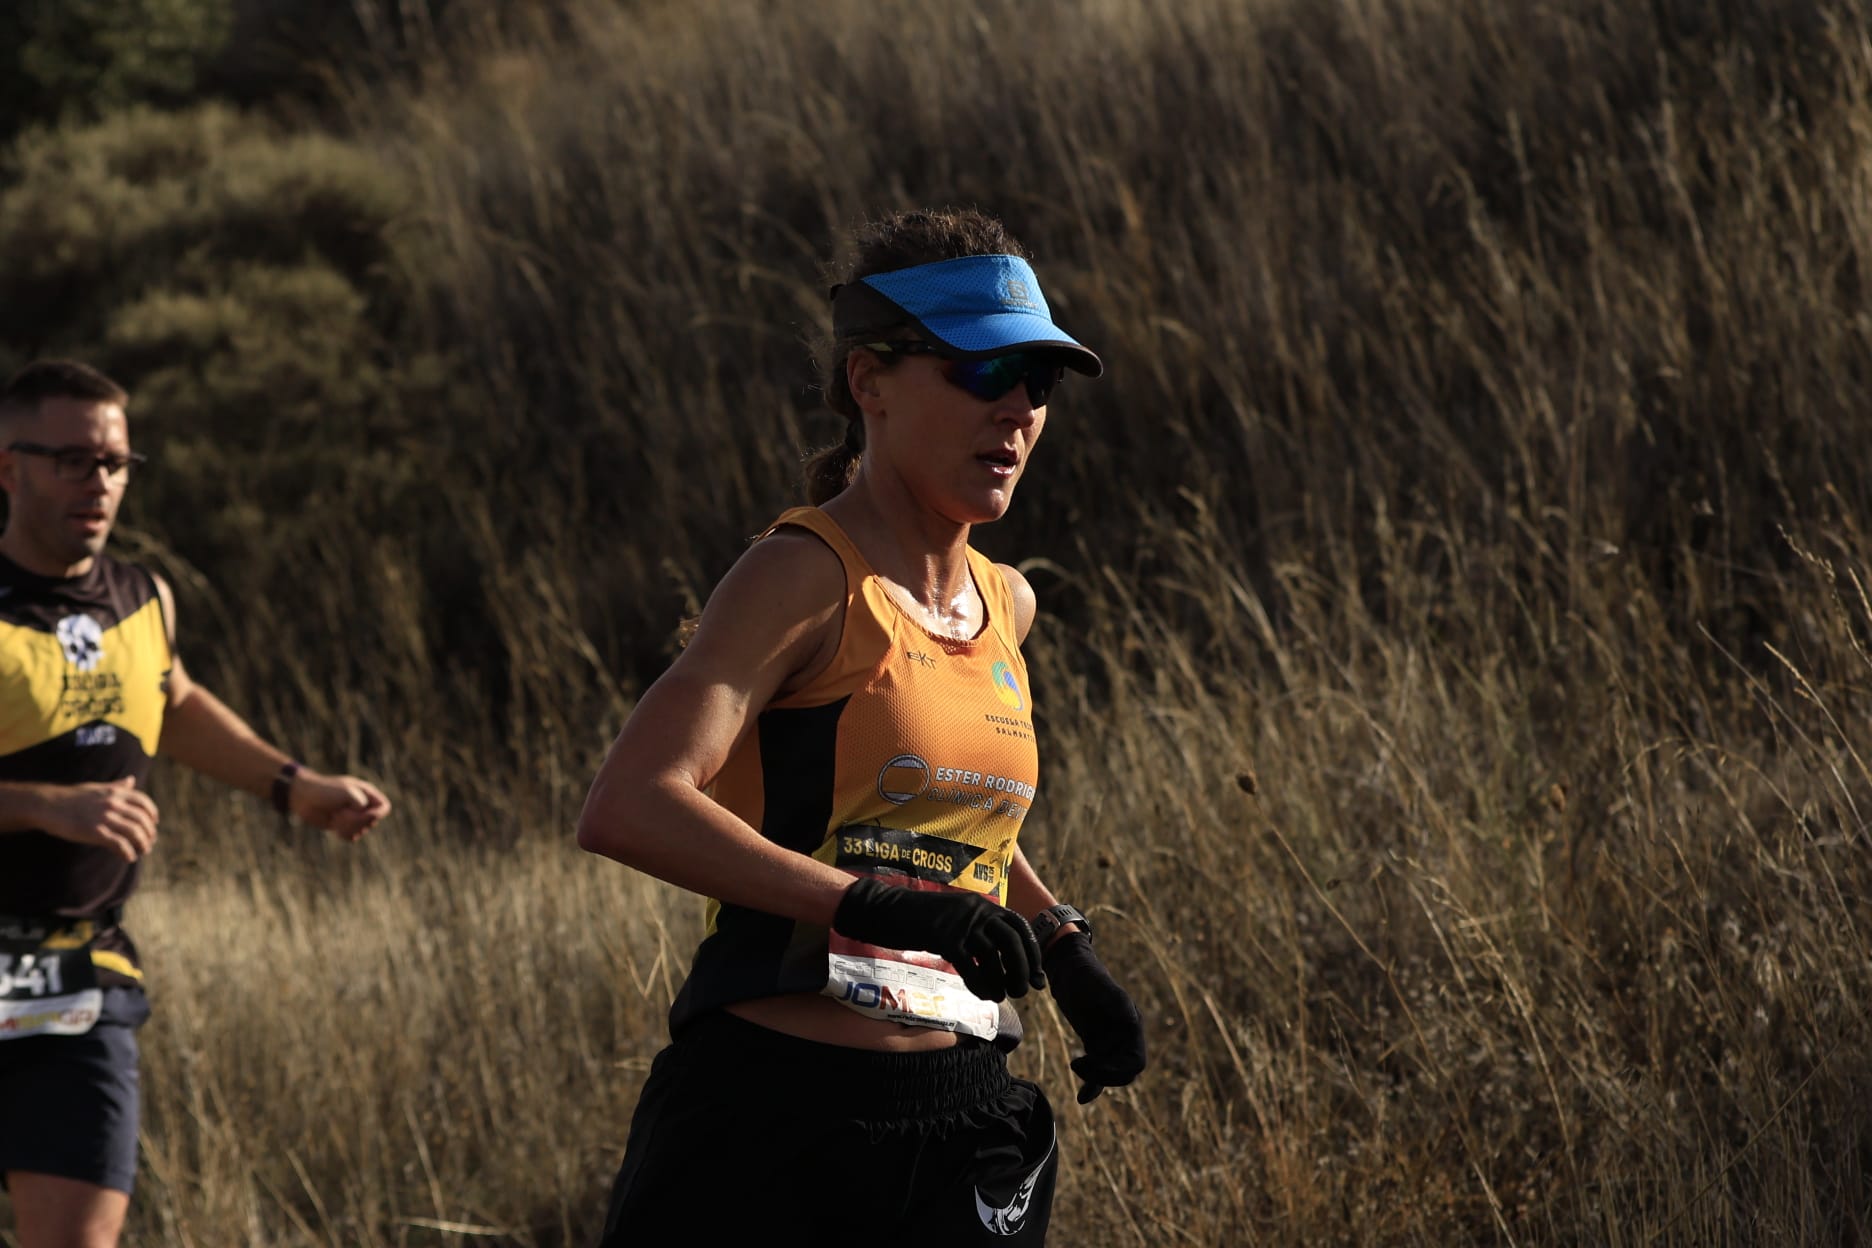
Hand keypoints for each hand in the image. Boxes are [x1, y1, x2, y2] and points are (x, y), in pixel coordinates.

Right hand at [37, 777, 159, 861]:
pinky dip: (128, 852)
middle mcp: (114, 804)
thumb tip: (132, 780)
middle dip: (149, 832)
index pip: (143, 802)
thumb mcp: (97, 787)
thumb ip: (116, 786)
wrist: (48, 805)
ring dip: (143, 844)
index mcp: (115, 792)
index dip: (152, 813)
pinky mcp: (96, 833)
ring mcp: (106, 818)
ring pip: (135, 833)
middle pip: (142, 820)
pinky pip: (120, 844)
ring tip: (143, 850)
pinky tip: (129, 857)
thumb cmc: (71, 797)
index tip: (154, 823)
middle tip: (150, 841)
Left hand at [288, 770, 390, 841]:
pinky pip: (352, 837)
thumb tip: (368, 819)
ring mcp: (353, 816)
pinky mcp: (343, 826)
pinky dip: (345, 834)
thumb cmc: (325, 791)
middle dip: (356, 820)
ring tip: (336, 818)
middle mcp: (363, 805)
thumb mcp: (348, 793)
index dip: (376, 814)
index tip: (361, 812)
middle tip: (340, 812)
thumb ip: (363, 805)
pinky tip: (335, 828)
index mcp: (367, 793)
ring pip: (362, 830)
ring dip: (349, 827)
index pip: (384, 807)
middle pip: (372, 821)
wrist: (304, 797)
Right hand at [832, 875, 1046, 1001]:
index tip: (1038, 975)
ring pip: (993, 957)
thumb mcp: (957, 918)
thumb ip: (979, 932)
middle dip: (1023, 970)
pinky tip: (983, 995)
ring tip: (1001, 997)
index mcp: (982, 904)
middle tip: (1023, 991)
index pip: (1020, 927)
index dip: (1033, 953)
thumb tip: (1005, 960)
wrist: (887, 911)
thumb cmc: (922, 919)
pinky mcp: (944, 938)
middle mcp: (976, 910)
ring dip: (1002, 982)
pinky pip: (971, 967)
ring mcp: (960, 923)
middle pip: (1012, 943)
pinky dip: (981, 985)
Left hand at [1044, 932, 1145, 1102]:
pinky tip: (1082, 1098)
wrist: (1069, 970)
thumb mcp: (1100, 987)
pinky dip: (1093, 1085)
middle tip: (1078, 1064)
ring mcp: (1111, 1041)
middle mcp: (1125, 1036)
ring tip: (1075, 1065)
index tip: (1092, 1063)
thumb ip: (1116, 1002)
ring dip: (1096, 1077)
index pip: (1136, 1061)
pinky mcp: (1096, 1043)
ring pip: (1112, 1073)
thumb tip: (1131, 1022)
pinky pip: (1099, 1071)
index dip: (1117, 1069)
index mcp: (1132, 1024)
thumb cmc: (1086, 976)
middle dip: (1104, 1074)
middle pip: (1125, 1072)